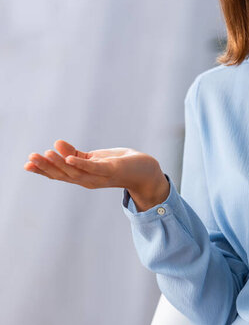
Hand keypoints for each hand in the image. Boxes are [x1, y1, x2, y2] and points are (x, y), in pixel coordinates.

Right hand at [24, 139, 166, 196]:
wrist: (145, 171)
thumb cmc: (119, 164)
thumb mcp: (93, 158)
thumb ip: (75, 154)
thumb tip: (57, 144)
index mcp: (83, 176)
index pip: (59, 174)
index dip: (43, 170)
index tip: (26, 164)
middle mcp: (89, 180)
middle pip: (63, 174)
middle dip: (46, 167)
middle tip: (30, 157)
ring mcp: (100, 176)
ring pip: (75, 172)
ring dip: (59, 163)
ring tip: (45, 154)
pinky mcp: (111, 170)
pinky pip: (94, 168)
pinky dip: (81, 164)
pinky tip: (69, 158)